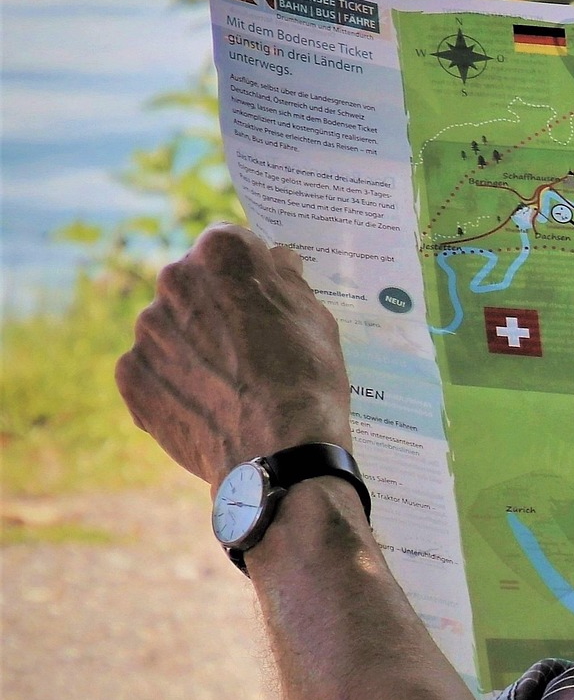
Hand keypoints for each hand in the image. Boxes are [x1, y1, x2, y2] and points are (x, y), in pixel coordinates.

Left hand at [117, 224, 351, 484]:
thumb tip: (275, 261)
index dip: (251, 272)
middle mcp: (174, 281)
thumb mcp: (317, 316)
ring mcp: (146, 331)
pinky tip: (209, 403)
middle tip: (250, 345)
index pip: (231, 245)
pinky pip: (153, 368)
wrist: (280, 454)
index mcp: (222, 254)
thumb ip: (286, 279)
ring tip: (231, 382)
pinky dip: (175, 381)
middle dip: (216, 305)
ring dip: (194, 344)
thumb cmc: (308, 379)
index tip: (265, 298)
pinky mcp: (131, 376)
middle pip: (193, 284)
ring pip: (171, 327)